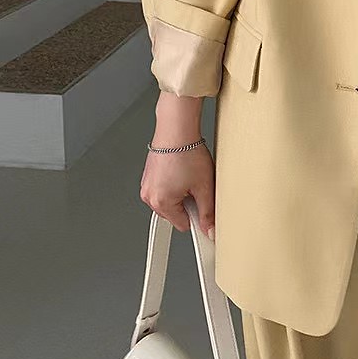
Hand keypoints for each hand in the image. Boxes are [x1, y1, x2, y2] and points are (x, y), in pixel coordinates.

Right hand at [141, 94, 215, 237]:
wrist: (176, 128)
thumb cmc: (187, 152)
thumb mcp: (204, 186)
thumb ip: (208, 212)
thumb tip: (210, 230)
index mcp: (161, 202)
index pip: (183, 225)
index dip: (198, 218)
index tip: (207, 214)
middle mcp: (150, 196)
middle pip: (175, 213)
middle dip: (188, 204)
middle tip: (198, 186)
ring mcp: (147, 185)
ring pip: (170, 200)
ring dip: (181, 193)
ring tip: (190, 175)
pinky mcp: (149, 175)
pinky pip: (164, 187)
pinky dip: (174, 183)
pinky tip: (183, 170)